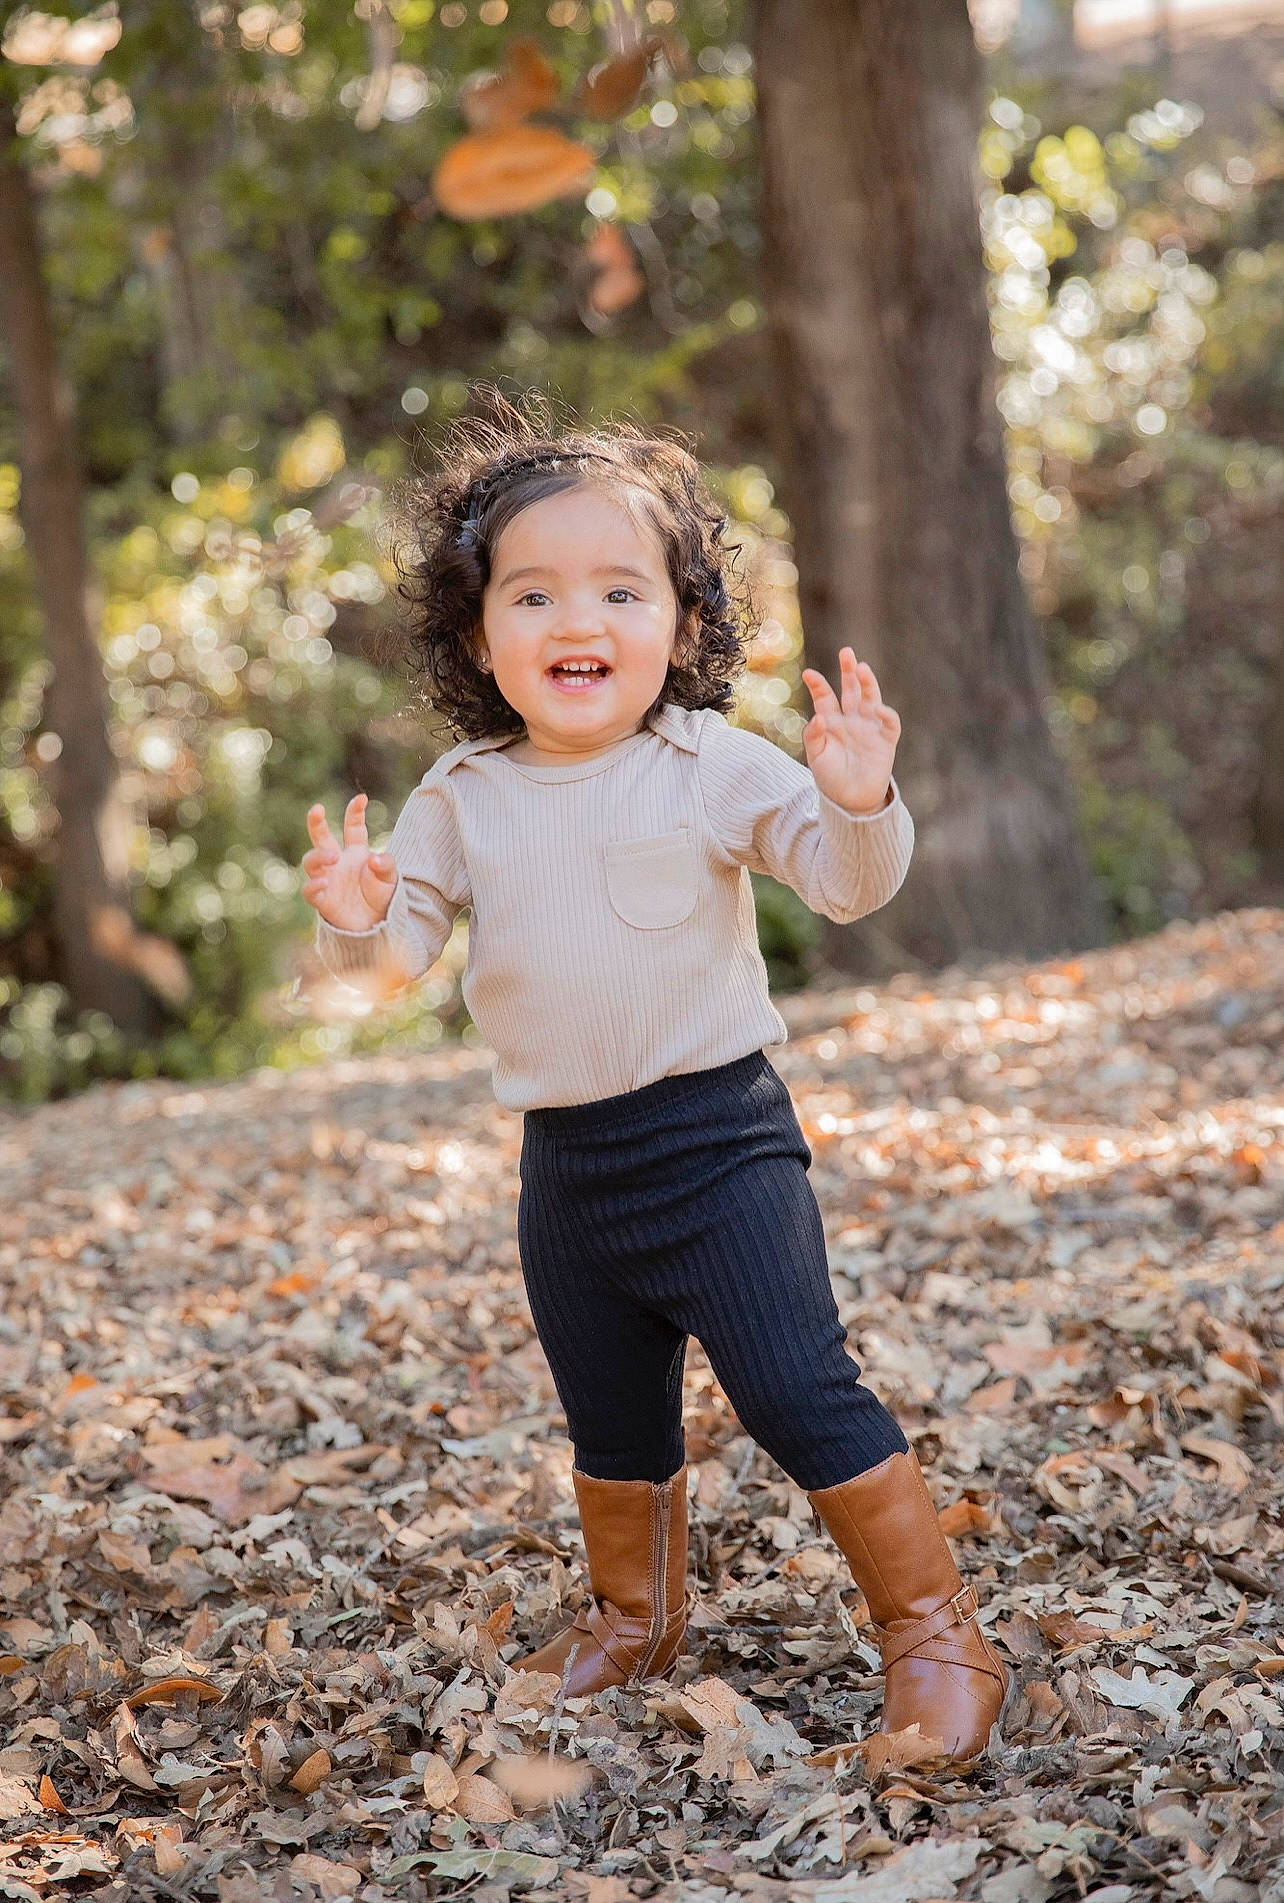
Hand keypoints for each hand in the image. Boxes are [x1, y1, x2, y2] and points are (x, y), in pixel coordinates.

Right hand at [302, 794, 397, 931]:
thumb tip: (374, 859)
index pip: (353, 828)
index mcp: (356, 852)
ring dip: (319, 856)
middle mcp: (338, 862)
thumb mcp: (391, 878)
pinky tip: (324, 881)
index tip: (362, 798)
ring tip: (333, 858)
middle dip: (316, 822)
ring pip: (311, 861)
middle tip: (317, 809)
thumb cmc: (382, 898)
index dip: (355, 812)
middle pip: (321, 838)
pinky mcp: (322, 900)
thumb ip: (387, 865)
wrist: (377, 926)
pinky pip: (310, 890)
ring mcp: (327, 879)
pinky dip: (314, 884)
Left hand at [800, 648, 901, 814]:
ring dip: (868, 683)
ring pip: (872, 699)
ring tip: (862, 668)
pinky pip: (889, 724)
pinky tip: (879, 709)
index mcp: (832, 721)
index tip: (808, 674)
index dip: (818, 685)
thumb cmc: (830, 777)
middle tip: (846, 652)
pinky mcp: (885, 740)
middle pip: (852, 690)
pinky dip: (887, 715)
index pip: (825, 697)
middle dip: (849, 671)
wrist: (850, 800)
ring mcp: (870, 728)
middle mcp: (852, 719)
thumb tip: (818, 717)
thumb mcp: (816, 757)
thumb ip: (814, 737)